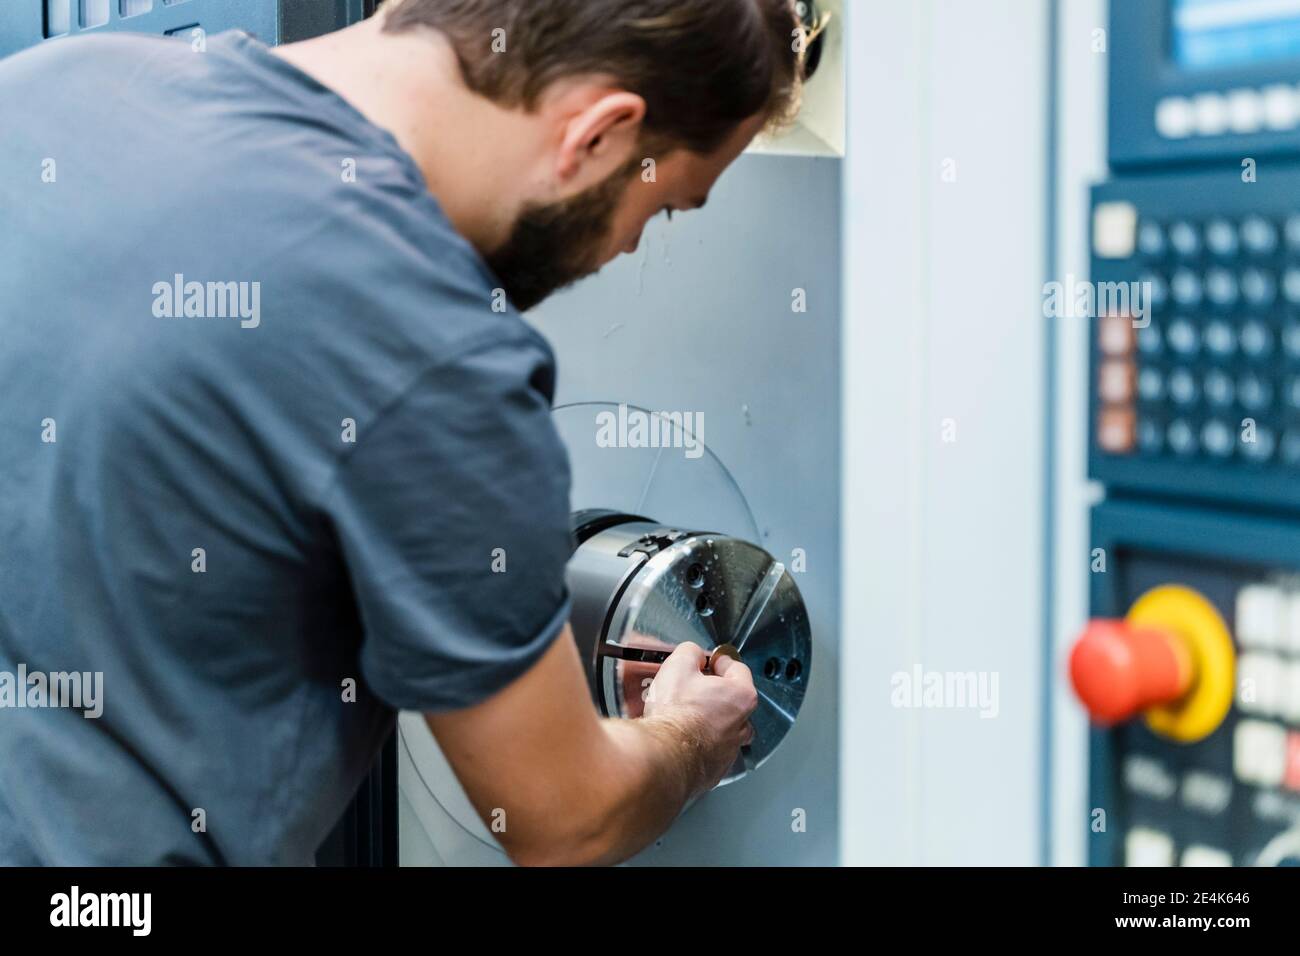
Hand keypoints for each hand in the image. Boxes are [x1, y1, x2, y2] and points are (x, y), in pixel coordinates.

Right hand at [642, 642, 757, 790]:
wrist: (664, 755)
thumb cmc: (676, 713)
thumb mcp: (678, 665)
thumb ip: (691, 652)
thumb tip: (693, 653)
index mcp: (740, 696)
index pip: (737, 669)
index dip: (720, 661)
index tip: (710, 661)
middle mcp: (741, 725)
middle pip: (734, 702)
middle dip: (716, 693)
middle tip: (695, 688)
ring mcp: (729, 750)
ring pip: (724, 729)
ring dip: (709, 721)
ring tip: (686, 716)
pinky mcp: (714, 770)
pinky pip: (710, 752)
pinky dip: (699, 744)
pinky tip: (681, 739)